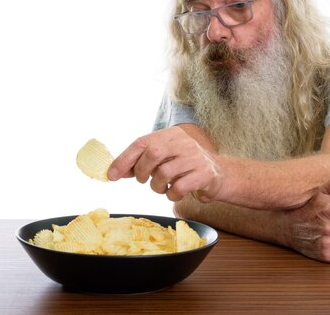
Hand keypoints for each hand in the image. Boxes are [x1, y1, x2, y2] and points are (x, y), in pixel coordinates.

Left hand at [107, 127, 221, 202]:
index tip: (111, 175)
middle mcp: (184, 142)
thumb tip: (114, 172)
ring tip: (162, 188)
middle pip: (153, 153)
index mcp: (171, 135)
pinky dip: (172, 195)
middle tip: (143, 180)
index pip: (142, 142)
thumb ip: (141, 162)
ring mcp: (196, 158)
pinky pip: (179, 188)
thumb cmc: (183, 167)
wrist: (217, 174)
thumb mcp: (163, 159)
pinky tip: (174, 193)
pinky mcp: (204, 174)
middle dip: (142, 171)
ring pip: (164, 173)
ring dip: (157, 186)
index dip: (124, 159)